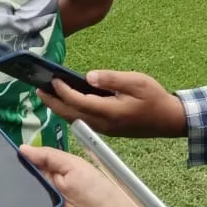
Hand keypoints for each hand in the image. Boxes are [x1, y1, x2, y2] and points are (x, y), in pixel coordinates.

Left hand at [40, 71, 186, 137]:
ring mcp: (105, 129)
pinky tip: (67, 103)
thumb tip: (88, 76)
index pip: (78, 101)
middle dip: (52, 102)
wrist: (169, 120)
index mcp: (109, 111)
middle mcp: (104, 123)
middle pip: (71, 114)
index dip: (63, 91)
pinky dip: (71, 112)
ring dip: (59, 108)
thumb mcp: (136, 81)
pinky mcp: (108, 130)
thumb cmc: (154, 98)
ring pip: (75, 120)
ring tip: (47, 95)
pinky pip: (83, 122)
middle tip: (37, 89)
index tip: (52, 79)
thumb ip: (111, 79)